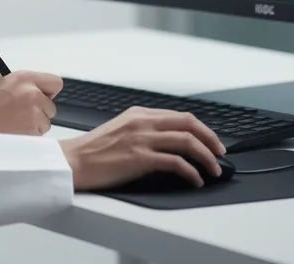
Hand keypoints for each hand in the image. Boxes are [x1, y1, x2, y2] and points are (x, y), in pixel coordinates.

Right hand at [0, 70, 61, 141]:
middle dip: (39, 112)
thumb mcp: (1, 85)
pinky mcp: (31, 131)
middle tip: (19, 115)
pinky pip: (38, 136)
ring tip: (12, 124)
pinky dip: (28, 136)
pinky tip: (11, 132)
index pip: (55, 83)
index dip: (48, 92)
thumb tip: (37, 92)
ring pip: (45, 123)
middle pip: (51, 106)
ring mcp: (33, 113)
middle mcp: (32, 93)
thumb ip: (22, 86)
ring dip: (34, 125)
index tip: (40, 98)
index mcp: (23, 78)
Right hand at [59, 107, 224, 189]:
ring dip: (206, 157)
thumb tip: (169, 140)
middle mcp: (143, 122)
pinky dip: (191, 171)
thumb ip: (144, 129)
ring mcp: (142, 139)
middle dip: (211, 139)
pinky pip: (175, 162)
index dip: (202, 128)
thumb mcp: (121, 129)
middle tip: (220, 153)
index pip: (181, 116)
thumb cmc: (94, 150)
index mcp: (140, 114)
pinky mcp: (140, 158)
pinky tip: (195, 179)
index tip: (212, 141)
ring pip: (187, 142)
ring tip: (213, 169)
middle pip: (189, 124)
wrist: (73, 161)